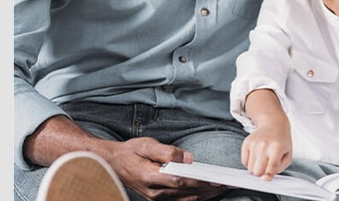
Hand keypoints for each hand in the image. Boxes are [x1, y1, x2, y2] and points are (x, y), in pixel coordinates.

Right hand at [96, 137, 226, 200]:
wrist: (112, 164)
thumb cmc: (130, 152)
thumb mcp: (146, 144)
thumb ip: (168, 151)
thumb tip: (189, 158)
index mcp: (150, 176)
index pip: (180, 181)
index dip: (200, 181)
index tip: (216, 180)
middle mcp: (154, 192)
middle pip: (186, 192)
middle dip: (208, 189)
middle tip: (227, 185)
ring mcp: (155, 198)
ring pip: (185, 199)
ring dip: (203, 195)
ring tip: (220, 188)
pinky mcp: (157, 199)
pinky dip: (194, 197)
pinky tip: (206, 192)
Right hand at [240, 123, 291, 180]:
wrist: (274, 124)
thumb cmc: (282, 142)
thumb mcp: (287, 155)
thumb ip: (278, 169)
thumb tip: (265, 178)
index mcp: (276, 148)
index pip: (271, 168)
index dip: (269, 176)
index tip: (268, 177)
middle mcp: (264, 146)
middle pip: (257, 171)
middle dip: (262, 172)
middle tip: (267, 165)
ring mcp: (254, 144)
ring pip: (250, 169)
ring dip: (256, 167)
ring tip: (263, 159)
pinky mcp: (246, 142)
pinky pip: (244, 162)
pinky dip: (250, 162)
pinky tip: (257, 155)